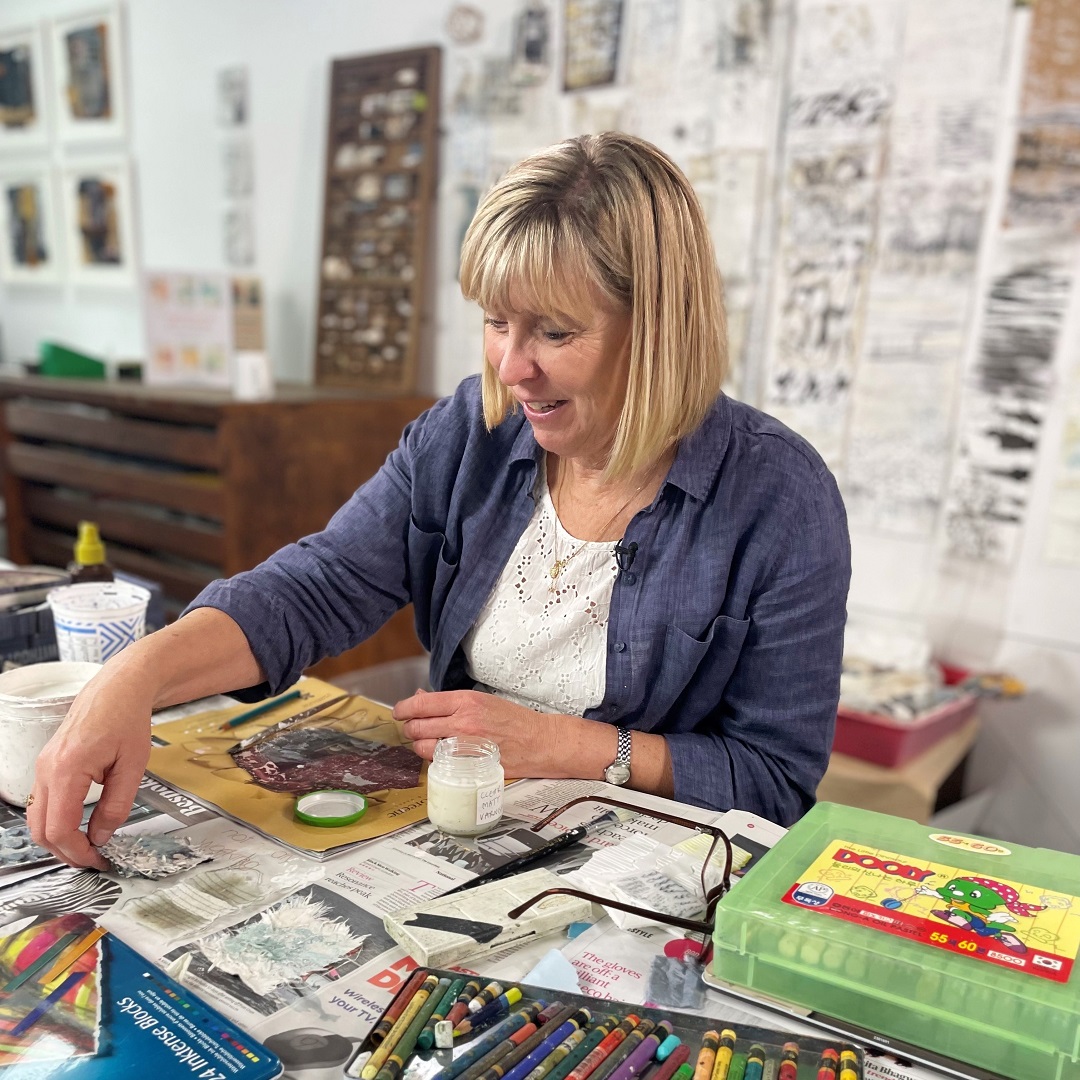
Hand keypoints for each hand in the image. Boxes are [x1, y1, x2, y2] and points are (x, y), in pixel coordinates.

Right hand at [27, 664, 153, 869]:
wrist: (118, 689)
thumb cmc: (128, 720)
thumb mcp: (133, 766)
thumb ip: (116, 806)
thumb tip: (101, 837)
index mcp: (67, 770)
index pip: (59, 828)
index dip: (78, 852)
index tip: (99, 861)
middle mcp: (46, 769)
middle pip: (41, 829)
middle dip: (64, 851)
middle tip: (93, 860)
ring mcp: (42, 766)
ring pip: (38, 817)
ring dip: (58, 838)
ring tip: (88, 846)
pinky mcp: (47, 764)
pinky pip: (43, 802)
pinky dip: (56, 820)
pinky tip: (79, 825)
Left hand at [394, 689, 563, 777]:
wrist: (539, 741)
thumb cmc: (513, 720)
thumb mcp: (482, 700)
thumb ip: (450, 701)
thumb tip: (420, 697)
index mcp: (466, 701)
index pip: (421, 704)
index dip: (403, 709)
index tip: (399, 711)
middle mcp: (462, 722)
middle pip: (416, 727)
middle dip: (410, 728)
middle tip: (414, 728)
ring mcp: (464, 746)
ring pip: (422, 747)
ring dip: (419, 745)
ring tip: (427, 742)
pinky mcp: (468, 765)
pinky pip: (438, 764)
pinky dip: (434, 760)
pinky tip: (441, 755)